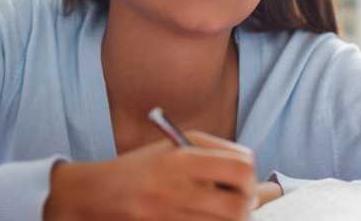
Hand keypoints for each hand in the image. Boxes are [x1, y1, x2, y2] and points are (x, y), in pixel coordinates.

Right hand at [44, 131, 258, 220]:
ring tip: (222, 211)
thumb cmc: (139, 170)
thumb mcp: (172, 148)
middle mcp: (172, 189)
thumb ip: (218, 155)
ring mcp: (166, 217)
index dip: (250, 174)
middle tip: (240, 201)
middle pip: (238, 206)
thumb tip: (266, 186)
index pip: (240, 166)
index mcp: (177, 159)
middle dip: (246, 205)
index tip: (244, 178)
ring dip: (231, 220)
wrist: (93, 196)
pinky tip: (203, 218)